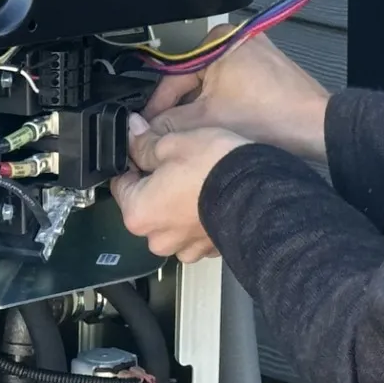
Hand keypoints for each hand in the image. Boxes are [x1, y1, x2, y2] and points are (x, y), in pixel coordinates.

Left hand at [111, 116, 249, 262]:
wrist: (261, 194)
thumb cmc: (216, 170)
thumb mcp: (174, 143)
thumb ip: (146, 142)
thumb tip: (133, 134)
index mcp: (138, 213)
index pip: (121, 184)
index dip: (134, 163)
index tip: (146, 151)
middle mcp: (158, 238)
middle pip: (145, 205)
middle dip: (157, 184)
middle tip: (178, 162)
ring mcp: (186, 247)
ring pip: (171, 220)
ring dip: (179, 202)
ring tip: (199, 179)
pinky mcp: (209, 249)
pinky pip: (196, 230)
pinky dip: (201, 215)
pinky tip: (213, 196)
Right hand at [141, 30, 329, 161]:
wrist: (316, 129)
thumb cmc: (271, 116)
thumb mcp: (208, 121)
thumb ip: (169, 124)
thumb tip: (142, 130)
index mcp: (218, 40)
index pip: (174, 76)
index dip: (157, 108)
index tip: (146, 128)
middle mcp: (236, 39)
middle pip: (193, 82)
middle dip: (181, 112)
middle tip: (167, 138)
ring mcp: (255, 54)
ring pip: (213, 88)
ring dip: (202, 113)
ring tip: (196, 138)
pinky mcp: (268, 71)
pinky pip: (234, 89)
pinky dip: (225, 109)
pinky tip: (222, 130)